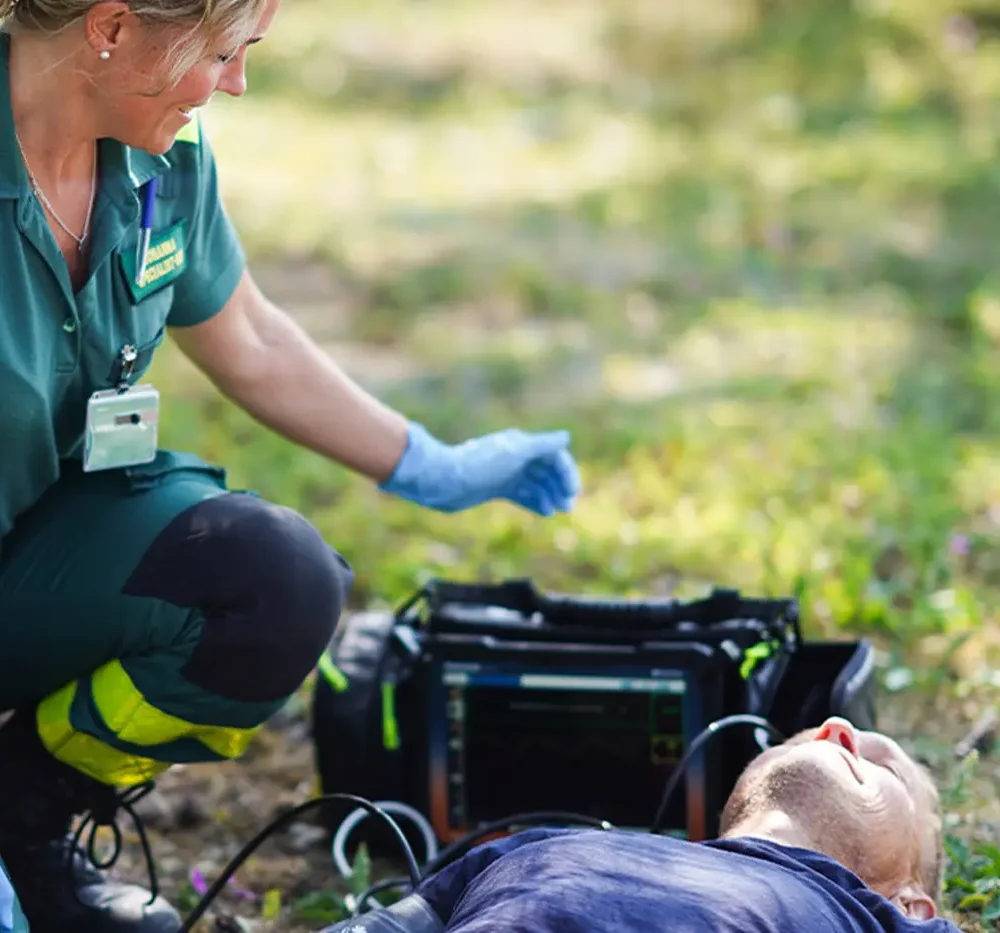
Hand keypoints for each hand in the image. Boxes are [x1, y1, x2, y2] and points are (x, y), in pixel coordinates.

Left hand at [378, 422, 580, 515]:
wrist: (444, 480)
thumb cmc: (479, 464)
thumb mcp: (514, 453)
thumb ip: (541, 445)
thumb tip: (565, 437)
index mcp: (520, 443)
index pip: (552, 455)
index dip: (565, 471)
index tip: (572, 492)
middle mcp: (515, 456)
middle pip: (546, 470)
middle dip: (559, 486)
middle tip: (567, 506)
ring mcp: (505, 472)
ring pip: (535, 483)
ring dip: (550, 495)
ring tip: (558, 510)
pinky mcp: (495, 487)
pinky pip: (521, 494)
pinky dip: (534, 502)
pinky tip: (544, 512)